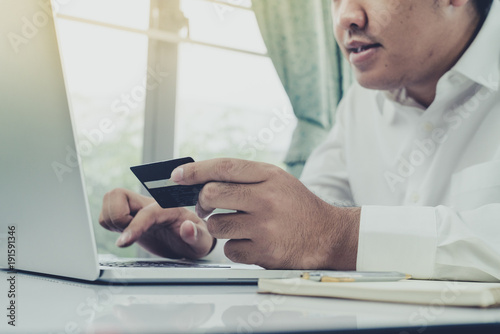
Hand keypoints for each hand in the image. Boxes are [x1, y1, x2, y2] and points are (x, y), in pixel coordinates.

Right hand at [99, 188, 214, 259]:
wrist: (191, 240)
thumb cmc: (197, 238)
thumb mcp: (203, 241)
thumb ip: (197, 235)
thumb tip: (187, 227)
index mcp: (167, 207)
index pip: (146, 212)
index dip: (133, 226)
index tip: (123, 242)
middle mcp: (150, 203)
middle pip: (118, 194)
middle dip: (116, 217)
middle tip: (128, 234)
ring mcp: (138, 207)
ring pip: (109, 199)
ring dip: (111, 219)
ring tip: (127, 233)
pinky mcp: (129, 215)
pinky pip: (107, 211)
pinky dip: (108, 222)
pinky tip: (123, 232)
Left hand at [171, 158, 360, 269]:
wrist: (328, 236)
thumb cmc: (297, 207)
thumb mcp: (278, 181)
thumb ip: (245, 178)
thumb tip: (201, 180)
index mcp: (270, 176)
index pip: (224, 167)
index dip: (195, 170)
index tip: (176, 176)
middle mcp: (267, 199)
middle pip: (212, 195)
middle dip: (203, 201)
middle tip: (207, 206)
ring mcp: (265, 227)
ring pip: (216, 225)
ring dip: (219, 227)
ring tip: (237, 226)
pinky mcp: (264, 252)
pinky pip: (229, 249)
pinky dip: (235, 248)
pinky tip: (251, 243)